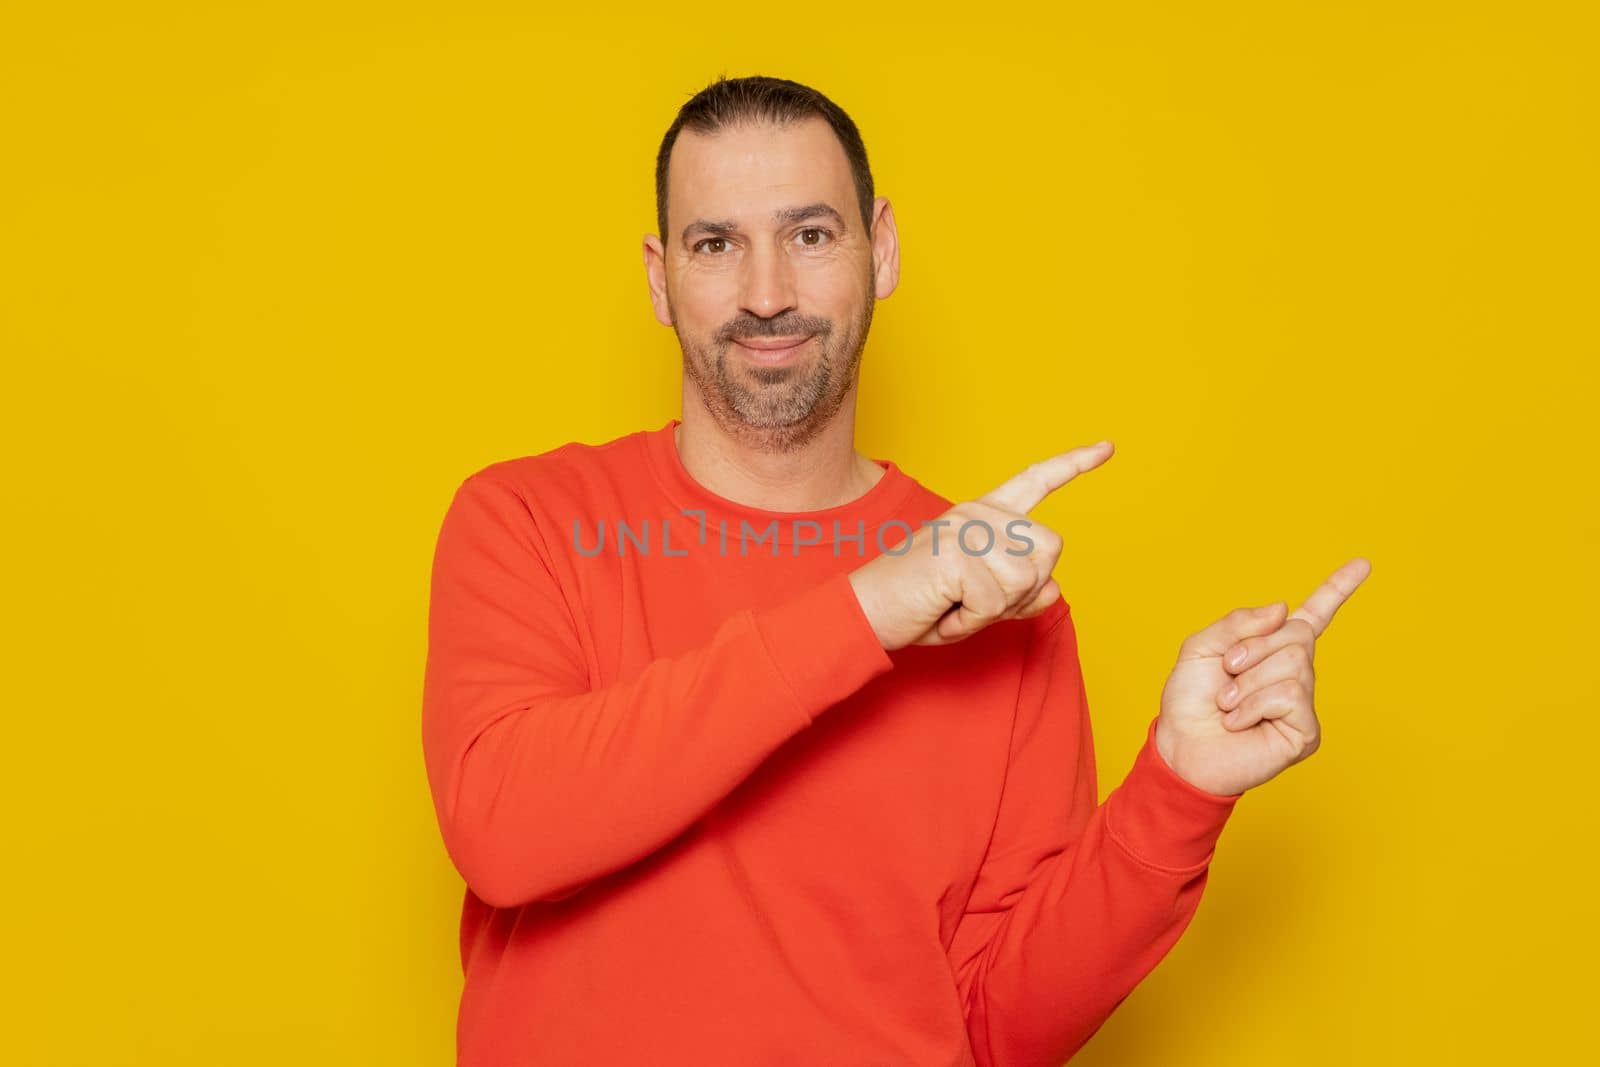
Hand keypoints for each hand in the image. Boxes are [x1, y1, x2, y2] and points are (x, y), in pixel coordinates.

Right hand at [848, 441, 1114, 649]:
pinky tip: (944, 610)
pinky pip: (996, 602)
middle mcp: (978, 513)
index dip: (1073, 465)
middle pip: (1049, 550)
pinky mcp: (957, 555)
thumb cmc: (919, 606)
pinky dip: (971, 621)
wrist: (864, 613)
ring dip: (994, 610)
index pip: (1035, 481)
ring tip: (954, 604)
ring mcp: (967, 529)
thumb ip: (1020, 593)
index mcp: (983, 515)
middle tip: (973, 601)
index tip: (1108, 447)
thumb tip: (1054, 589)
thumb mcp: (980, 603)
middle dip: (1022, 590)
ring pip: (1027, 581)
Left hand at [1155, 558, 1371, 795]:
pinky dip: (1253, 705)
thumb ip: (1238, 623)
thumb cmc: (1189, 701)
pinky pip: (1290, 695)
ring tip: (1229, 705)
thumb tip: (1283, 609)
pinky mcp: (1305, 732)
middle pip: (1298, 635)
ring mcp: (1303, 704)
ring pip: (1293, 664)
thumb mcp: (1202, 648)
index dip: (1337, 589)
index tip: (1363, 563)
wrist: (1180, 748)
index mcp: (1273, 650)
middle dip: (1252, 650)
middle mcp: (1296, 674)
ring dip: (1247, 682)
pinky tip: (1240, 722)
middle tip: (1227, 674)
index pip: (1314, 615)